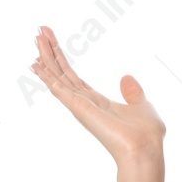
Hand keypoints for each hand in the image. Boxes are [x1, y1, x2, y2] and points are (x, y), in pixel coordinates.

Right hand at [30, 25, 165, 165]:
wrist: (145, 150)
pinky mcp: (79, 108)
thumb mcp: (142, 105)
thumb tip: (126, 77)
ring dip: (46, 57)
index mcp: (97, 102)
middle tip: (40, 32)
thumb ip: (133, 92)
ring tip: (36, 37)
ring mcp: (79, 106)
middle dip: (51, 52)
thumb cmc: (146, 134)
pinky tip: (35, 64)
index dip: (63, 61)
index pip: (74, 77)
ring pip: (57, 76)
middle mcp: (84, 103)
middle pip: (62, 73)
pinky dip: (47, 76)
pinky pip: (59, 89)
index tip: (53, 43)